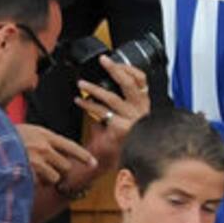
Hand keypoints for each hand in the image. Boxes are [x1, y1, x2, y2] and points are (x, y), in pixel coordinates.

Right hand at [16, 123, 96, 185]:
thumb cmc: (12, 137)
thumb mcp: (33, 132)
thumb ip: (48, 140)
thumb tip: (64, 150)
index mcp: (47, 135)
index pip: (71, 146)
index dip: (84, 156)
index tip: (95, 164)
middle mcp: (44, 148)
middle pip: (66, 166)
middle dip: (61, 169)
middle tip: (49, 167)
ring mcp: (36, 161)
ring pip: (55, 177)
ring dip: (48, 178)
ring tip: (36, 170)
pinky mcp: (28, 173)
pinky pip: (40, 183)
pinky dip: (36, 182)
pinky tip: (27, 173)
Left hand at [74, 55, 150, 170]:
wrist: (113, 161)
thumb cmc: (116, 138)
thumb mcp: (121, 115)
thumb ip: (116, 101)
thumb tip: (102, 82)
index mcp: (143, 104)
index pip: (141, 79)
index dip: (128, 68)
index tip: (114, 60)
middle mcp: (140, 110)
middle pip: (129, 83)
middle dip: (115, 69)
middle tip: (103, 60)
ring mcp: (131, 119)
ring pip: (112, 97)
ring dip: (94, 89)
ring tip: (82, 84)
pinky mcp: (119, 128)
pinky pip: (101, 112)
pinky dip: (88, 105)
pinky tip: (79, 101)